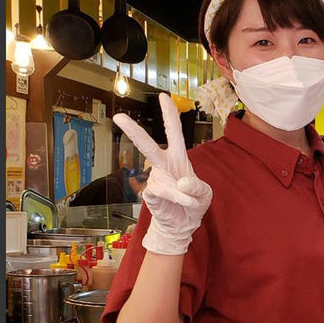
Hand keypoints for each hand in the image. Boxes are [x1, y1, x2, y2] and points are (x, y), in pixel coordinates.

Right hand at [112, 93, 211, 255]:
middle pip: (147, 146)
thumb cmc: (193, 203)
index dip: (169, 115)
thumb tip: (181, 181)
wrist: (183, 225)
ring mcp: (155, 180)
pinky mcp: (150, 195)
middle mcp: (163, 166)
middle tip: (118, 118)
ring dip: (183, 195)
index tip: (163, 96)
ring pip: (163, 180)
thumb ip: (197, 186)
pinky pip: (162, 194)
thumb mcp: (205, 193)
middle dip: (133, 132)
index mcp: (178, 158)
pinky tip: (182, 204)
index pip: (174, 133)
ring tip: (191, 202)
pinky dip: (178, 200)